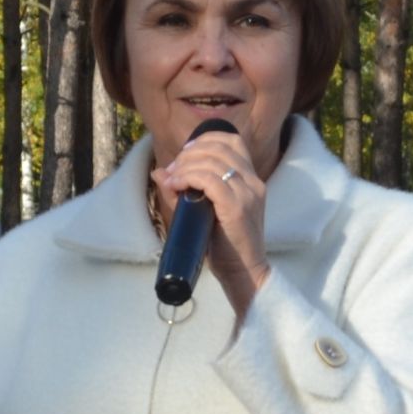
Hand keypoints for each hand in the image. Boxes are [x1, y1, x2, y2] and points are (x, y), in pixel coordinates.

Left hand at [152, 128, 270, 313]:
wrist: (244, 273)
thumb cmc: (224, 245)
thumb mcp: (202, 212)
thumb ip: (182, 192)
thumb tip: (159, 172)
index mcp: (250, 180)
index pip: (232, 141)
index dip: (205, 140)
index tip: (184, 155)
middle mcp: (253, 182)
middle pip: (219, 147)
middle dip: (189, 154)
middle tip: (172, 170)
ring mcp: (248, 194)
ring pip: (212, 161)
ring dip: (186, 166)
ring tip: (172, 180)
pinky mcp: (237, 208)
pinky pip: (210, 180)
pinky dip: (188, 177)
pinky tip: (177, 185)